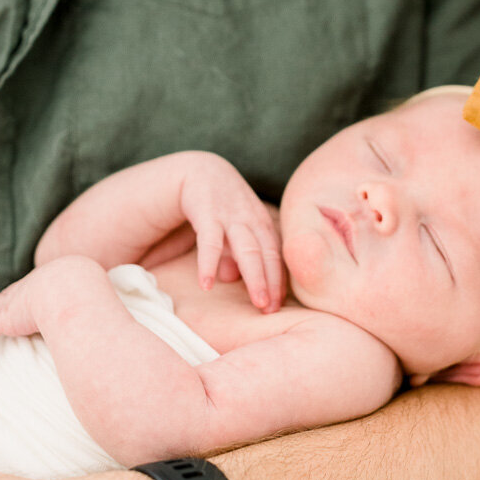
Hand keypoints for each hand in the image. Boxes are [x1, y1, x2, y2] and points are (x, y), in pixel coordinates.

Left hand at [0, 255, 97, 359]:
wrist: (75, 293)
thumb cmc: (95, 296)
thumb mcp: (103, 293)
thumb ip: (104, 303)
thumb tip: (119, 319)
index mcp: (58, 276)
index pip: (37, 286)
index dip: (26, 293)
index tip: (23, 299)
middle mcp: (34, 284)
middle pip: (9, 294)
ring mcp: (18, 299)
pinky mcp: (7, 317)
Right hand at [178, 155, 284, 311]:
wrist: (200, 169)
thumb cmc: (221, 204)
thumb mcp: (233, 228)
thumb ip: (234, 252)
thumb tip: (231, 278)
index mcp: (262, 223)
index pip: (276, 255)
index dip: (278, 281)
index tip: (277, 307)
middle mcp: (252, 219)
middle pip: (268, 253)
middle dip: (273, 282)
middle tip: (273, 309)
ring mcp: (232, 215)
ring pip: (248, 249)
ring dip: (256, 276)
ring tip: (258, 302)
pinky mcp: (207, 212)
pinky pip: (210, 241)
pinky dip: (209, 263)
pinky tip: (206, 285)